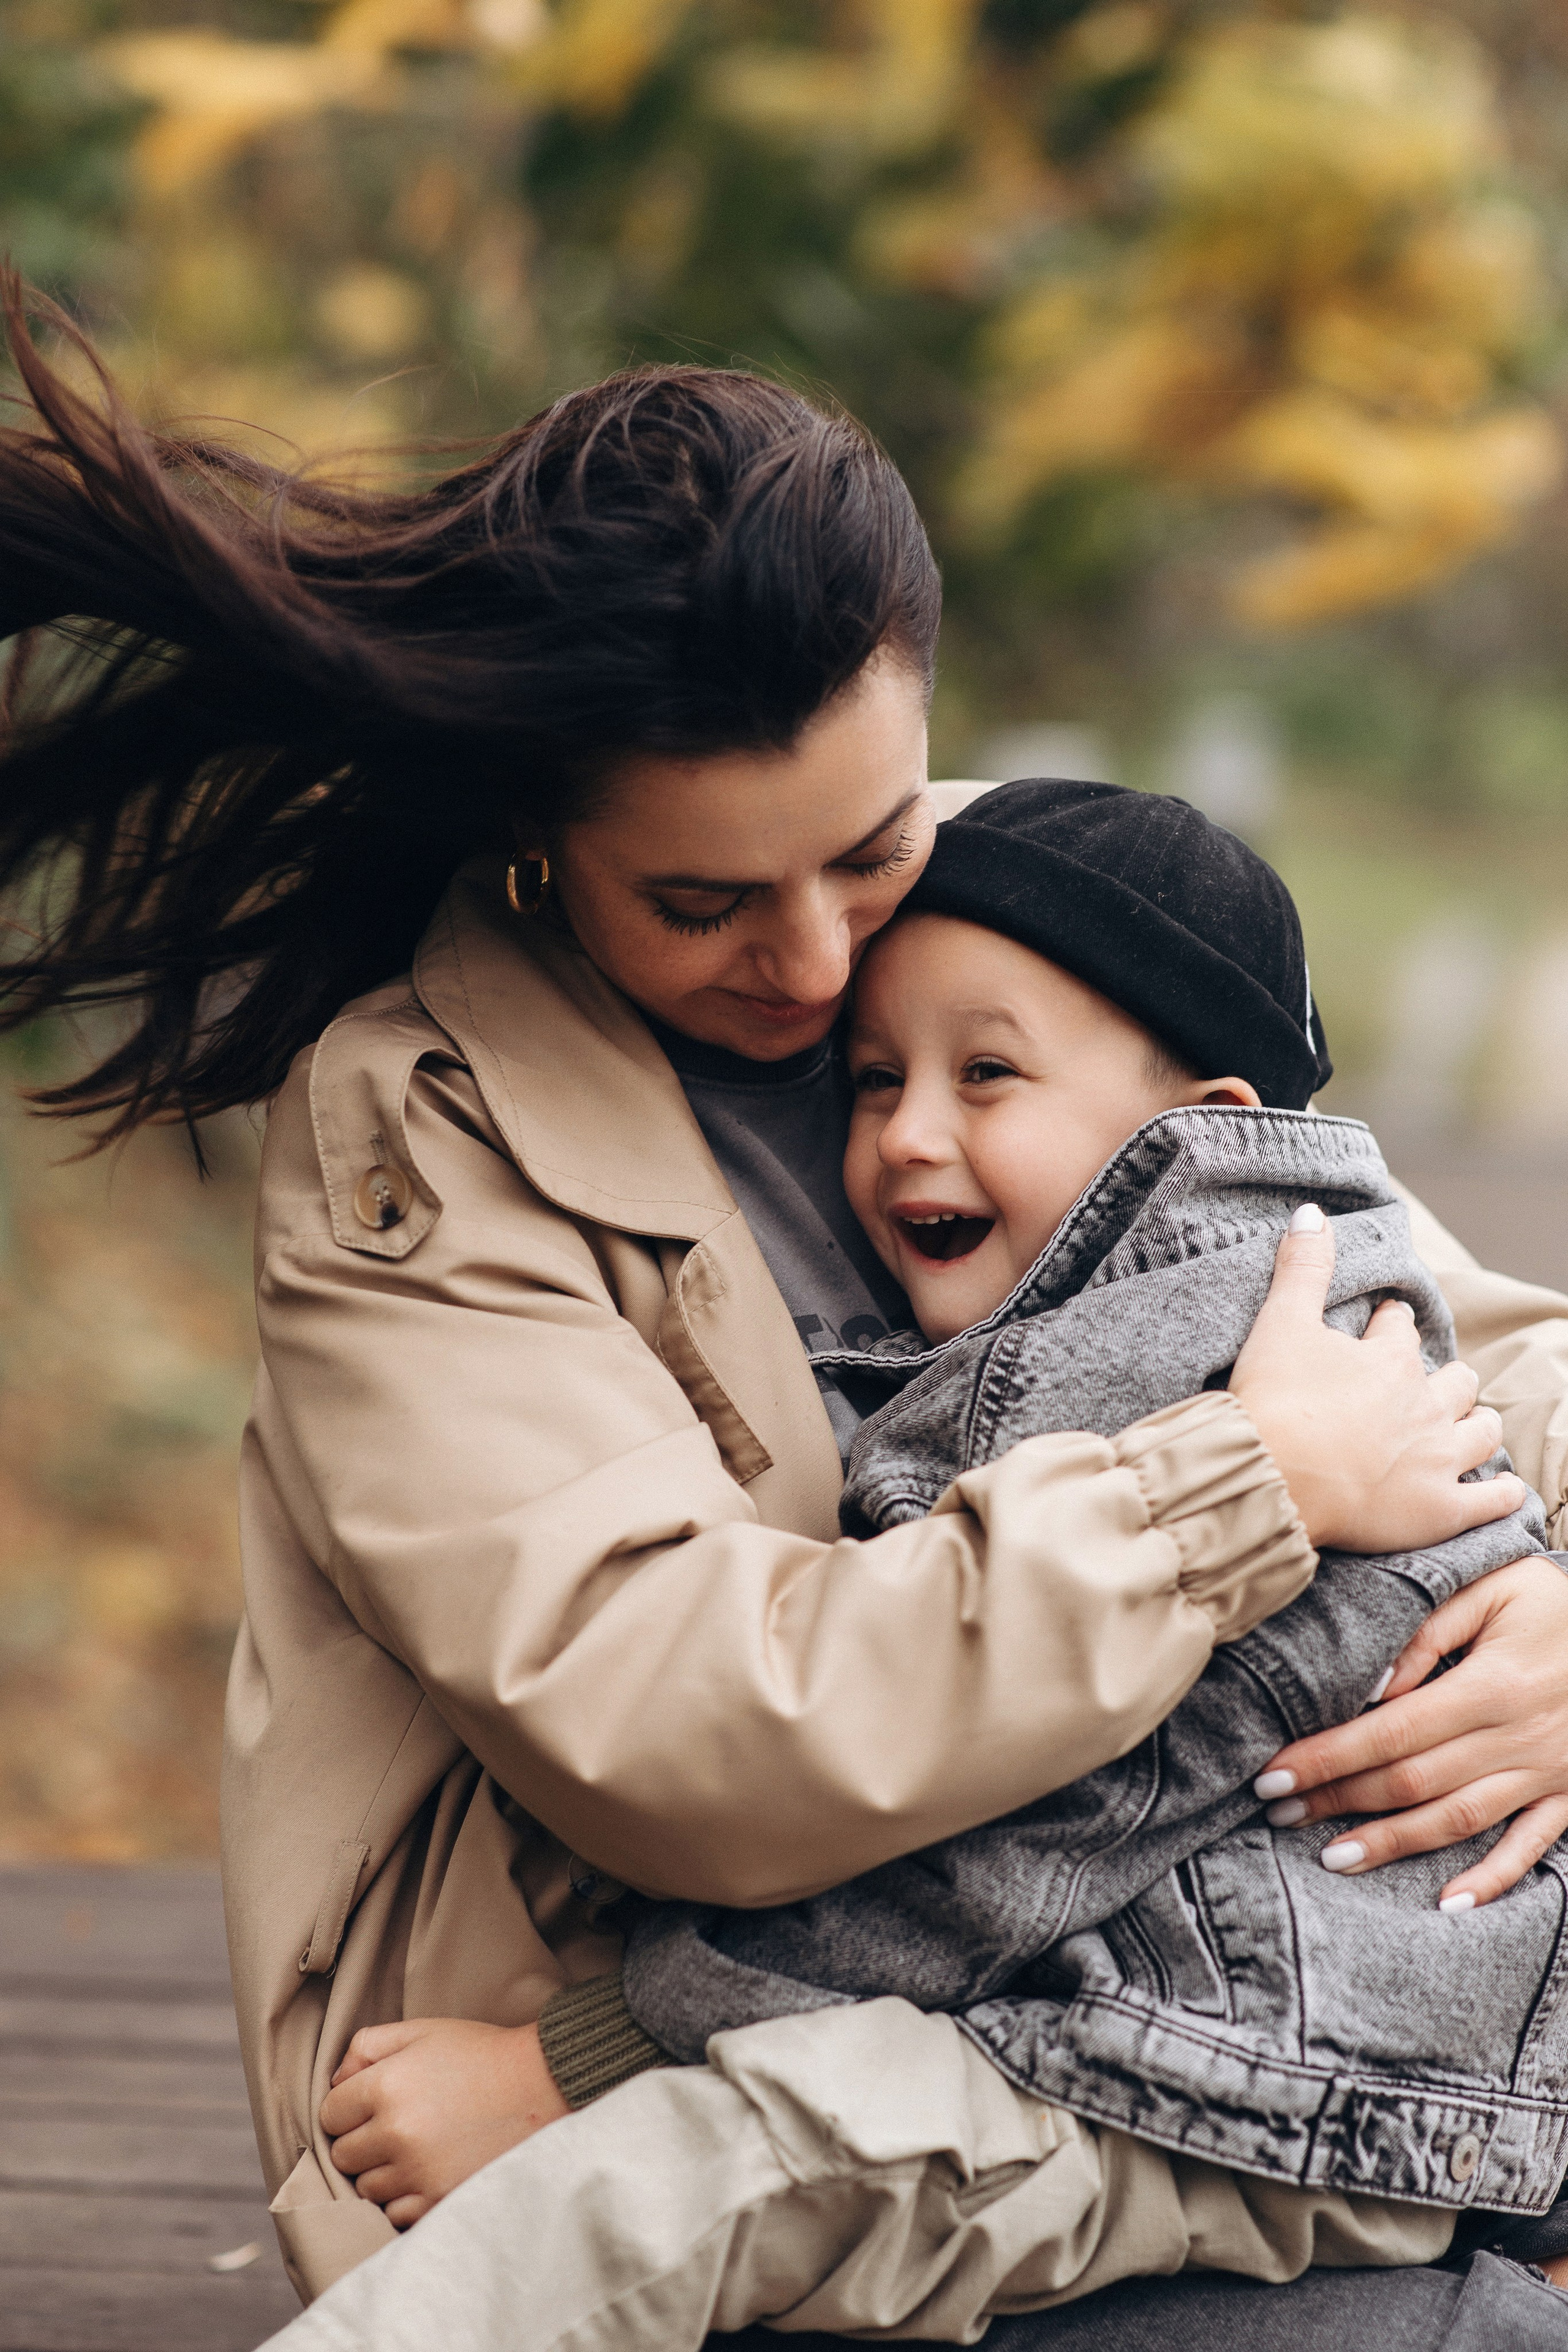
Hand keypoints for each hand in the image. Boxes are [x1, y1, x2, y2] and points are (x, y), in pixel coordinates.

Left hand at [320, 2017, 568, 2227]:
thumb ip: (367, 2046)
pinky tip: (427, 2172)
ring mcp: (417, 2173)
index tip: (371, 2102)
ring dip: (382, 2172)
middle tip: (395, 2125)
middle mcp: (395, 2134)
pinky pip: (395, 2212)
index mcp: (385, 2087)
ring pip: (366, 2188)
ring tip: (415, 2148)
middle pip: (343, 2155)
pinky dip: (405, 2197)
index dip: (348, 2106)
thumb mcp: (422, 2031)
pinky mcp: (438, 2200)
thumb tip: (336, 2081)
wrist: (541, 2085)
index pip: (329, 2114)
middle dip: (361, 2140)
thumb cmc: (479, 2055)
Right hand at [1230, 1205, 1525, 1553]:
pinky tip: (1500, 1487)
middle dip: (1444, 1376)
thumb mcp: (1280, 1322)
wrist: (1266, 1479)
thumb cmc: (1271, 1401)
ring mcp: (1437, 1460)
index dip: (1388, 1325)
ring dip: (1475, 1423)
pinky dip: (1501, 1491)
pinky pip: (1492, 1499)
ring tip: (1462, 1424)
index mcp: (1389, 1360)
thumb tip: (1313, 1211)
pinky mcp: (1438, 1511)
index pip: (1399, 1328)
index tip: (1380, 1326)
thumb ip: (1302, 1267)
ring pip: (1482, 1431)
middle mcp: (1425, 1405)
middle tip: (1422, 1384)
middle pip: (1455, 1380)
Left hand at [1252, 1555, 1567, 1908]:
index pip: (1390, 1731)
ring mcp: (1546, 1773)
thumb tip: (1376, 1684)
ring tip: (1330, 1857)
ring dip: (1392, 1844)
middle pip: (1412, 1781)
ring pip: (1457, 1821)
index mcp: (1491, 1686)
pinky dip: (1491, 1880)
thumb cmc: (1559, 1602)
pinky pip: (1529, 1847)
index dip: (1328, 1756)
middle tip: (1277, 1811)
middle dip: (1339, 1800)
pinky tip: (1447, 1904)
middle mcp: (1516, 1739)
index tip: (1273, 1773)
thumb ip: (1431, 1630)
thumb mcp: (1498, 1588)